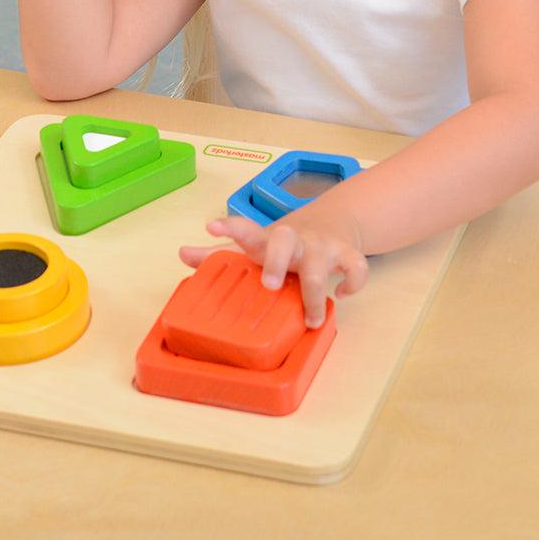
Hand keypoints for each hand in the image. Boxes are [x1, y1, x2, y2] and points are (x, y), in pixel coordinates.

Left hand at [180, 203, 368, 329]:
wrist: (333, 220)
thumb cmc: (285, 243)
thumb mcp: (255, 246)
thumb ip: (220, 254)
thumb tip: (182, 253)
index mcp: (267, 239)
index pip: (246, 228)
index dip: (229, 227)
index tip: (211, 225)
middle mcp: (293, 239)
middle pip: (283, 240)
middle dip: (276, 261)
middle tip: (268, 285)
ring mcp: (320, 246)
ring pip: (319, 264)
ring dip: (315, 293)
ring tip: (311, 319)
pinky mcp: (346, 253)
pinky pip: (355, 266)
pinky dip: (353, 282)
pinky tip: (341, 294)